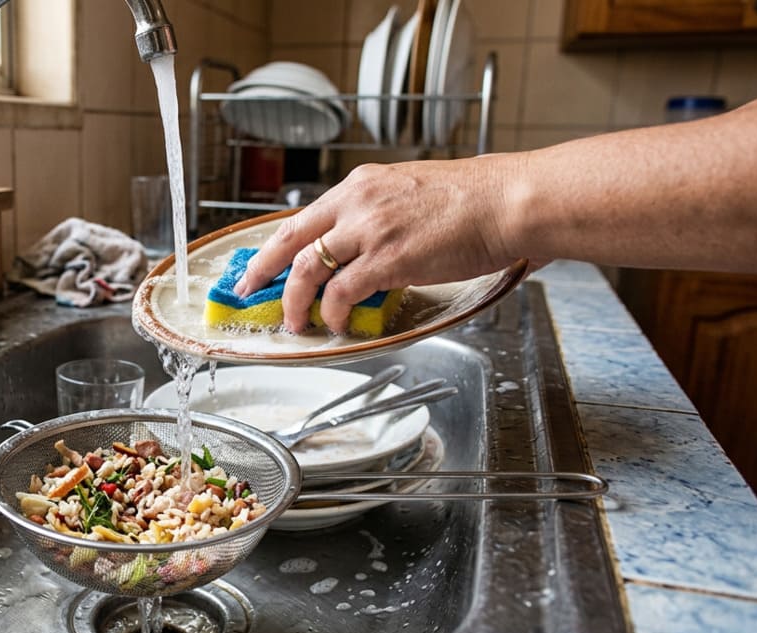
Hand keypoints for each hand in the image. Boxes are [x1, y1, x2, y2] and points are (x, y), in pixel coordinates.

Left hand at [232, 155, 526, 333]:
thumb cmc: (473, 201)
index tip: (258, 266)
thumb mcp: (409, 193)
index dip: (274, 247)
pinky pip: (342, 293)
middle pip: (290, 241)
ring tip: (296, 323)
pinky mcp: (388, 258)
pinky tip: (338, 324)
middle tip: (249, 293)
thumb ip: (378, 216)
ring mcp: (369, 230)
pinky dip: (333, 313)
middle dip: (262, 272)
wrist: (507, 201)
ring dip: (295, 302)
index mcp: (360, 185)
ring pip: (308, 270)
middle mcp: (357, 202)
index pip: (302, 218)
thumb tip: (362, 247)